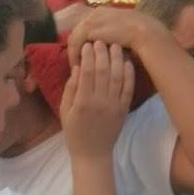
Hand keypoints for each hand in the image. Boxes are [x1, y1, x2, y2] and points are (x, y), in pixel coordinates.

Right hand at [60, 40, 133, 157]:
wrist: (93, 154)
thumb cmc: (75, 133)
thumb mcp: (65, 112)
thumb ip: (70, 89)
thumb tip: (77, 67)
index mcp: (83, 102)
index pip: (86, 72)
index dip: (87, 56)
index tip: (86, 45)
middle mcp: (100, 102)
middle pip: (103, 71)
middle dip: (101, 53)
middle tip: (100, 40)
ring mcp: (114, 105)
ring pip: (117, 77)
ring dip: (117, 59)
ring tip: (115, 45)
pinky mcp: (124, 109)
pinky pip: (128, 88)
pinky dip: (129, 74)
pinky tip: (127, 62)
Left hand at [67, 6, 156, 64]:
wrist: (145, 32)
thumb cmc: (139, 35)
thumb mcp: (123, 34)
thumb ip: (112, 38)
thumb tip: (104, 51)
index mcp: (104, 12)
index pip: (87, 27)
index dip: (85, 43)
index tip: (85, 57)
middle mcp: (96, 12)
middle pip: (78, 31)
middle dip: (77, 48)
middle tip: (78, 63)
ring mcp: (92, 18)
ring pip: (74, 37)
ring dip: (74, 53)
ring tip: (77, 67)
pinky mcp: (89, 27)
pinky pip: (75, 43)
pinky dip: (75, 55)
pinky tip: (79, 66)